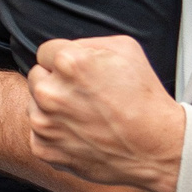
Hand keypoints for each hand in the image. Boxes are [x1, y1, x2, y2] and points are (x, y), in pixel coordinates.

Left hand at [26, 34, 184, 191]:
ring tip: (85, 116)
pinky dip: (55, 133)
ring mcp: (44, 124)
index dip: (65, 61)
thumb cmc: (144, 99)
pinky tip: (81, 134)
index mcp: (68, 63)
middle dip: (55, 82)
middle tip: (84, 95)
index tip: (80, 73)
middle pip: (37, 77)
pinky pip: (39, 133)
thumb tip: (67, 49)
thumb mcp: (126, 49)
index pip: (46, 52)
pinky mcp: (43, 148)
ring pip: (35, 105)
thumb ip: (88, 43)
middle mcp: (49, 92)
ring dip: (53, 108)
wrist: (156, 148)